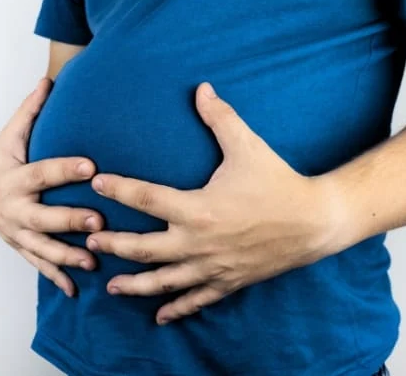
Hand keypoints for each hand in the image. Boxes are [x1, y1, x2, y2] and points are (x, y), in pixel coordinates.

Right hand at [0, 78, 104, 296]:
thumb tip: (48, 79)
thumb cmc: (2, 157)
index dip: (65, 169)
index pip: (42, 172)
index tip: (91, 166)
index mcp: (13, 177)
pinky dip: (55, 277)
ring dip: (66, 255)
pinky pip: (38, 263)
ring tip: (93, 261)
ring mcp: (15, 231)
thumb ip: (31, 111)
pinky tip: (74, 289)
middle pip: (41, 217)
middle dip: (68, 220)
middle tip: (98, 221)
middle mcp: (13, 208)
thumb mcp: (12, 134)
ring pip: (41, 246)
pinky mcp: (20, 245)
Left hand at [85, 82, 345, 323]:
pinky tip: (159, 318)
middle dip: (114, 244)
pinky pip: (196, 300)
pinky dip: (176, 309)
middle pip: (144, 248)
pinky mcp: (228, 282)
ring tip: (110, 286)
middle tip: (90, 239)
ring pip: (164, 282)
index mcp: (198, 208)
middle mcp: (199, 243)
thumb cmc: (279, 182)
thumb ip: (220, 117)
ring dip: (134, 284)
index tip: (96, 182)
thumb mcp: (248, 146)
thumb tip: (201, 87)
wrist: (315, 221)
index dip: (119, 189)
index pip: (147, 198)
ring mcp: (212, 267)